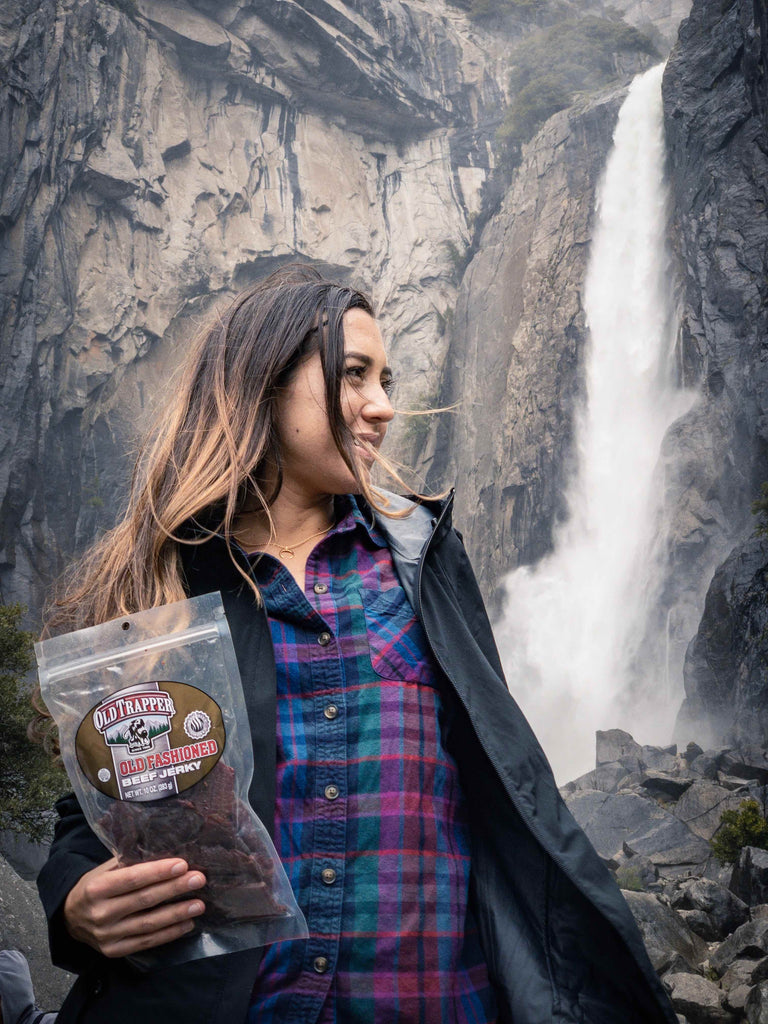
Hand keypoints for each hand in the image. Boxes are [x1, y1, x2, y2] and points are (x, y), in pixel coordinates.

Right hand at [63, 857, 205, 957]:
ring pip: (148, 924)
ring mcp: (107, 936)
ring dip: (177, 914)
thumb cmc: (94, 886)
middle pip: (144, 900)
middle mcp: (100, 913)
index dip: (158, 872)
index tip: (182, 865)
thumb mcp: (104, 870)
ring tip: (199, 904)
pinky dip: (169, 934)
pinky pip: (146, 942)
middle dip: (174, 889)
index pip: (132, 879)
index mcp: (97, 888)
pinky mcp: (114, 951)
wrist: (69, 918)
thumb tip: (165, 849)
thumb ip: (129, 861)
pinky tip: (187, 924)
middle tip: (198, 879)